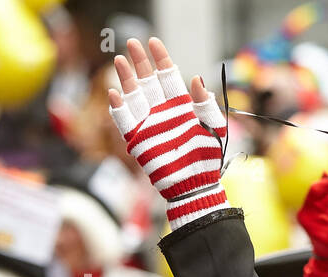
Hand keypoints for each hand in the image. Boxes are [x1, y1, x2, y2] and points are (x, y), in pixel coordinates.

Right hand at [107, 37, 228, 228]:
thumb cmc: (208, 157)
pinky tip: (114, 93)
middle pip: (148, 81)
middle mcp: (163, 112)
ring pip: (134, 95)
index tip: (153, 42)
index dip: (160, 58)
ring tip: (119, 60)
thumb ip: (205, 104)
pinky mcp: (138, 139)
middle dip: (140, 61)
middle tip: (131, 42)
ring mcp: (149, 124)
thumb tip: (196, 78)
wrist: (196, 184)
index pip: (168, 76)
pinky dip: (118, 107)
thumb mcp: (213, 128)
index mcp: (181, 107)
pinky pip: (124, 120)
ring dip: (126, 78)